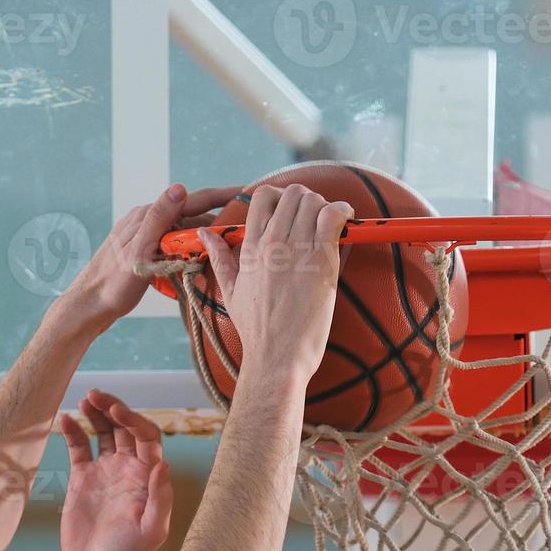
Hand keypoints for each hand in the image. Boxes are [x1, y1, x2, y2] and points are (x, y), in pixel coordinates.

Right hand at [58, 391, 172, 550]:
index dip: (134, 419)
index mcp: (148, 475)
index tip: (116, 411)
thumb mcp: (153, 530)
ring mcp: (106, 470)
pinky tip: (66, 418)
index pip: (147, 436)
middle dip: (113, 407)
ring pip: (104, 431)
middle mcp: (129, 467)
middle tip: (97, 395)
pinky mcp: (83, 477)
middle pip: (125, 427)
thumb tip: (164, 464)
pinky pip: (79, 447)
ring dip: (96, 413)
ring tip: (85, 398)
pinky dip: (74, 431)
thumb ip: (160, 498)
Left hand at [60, 183, 241, 328]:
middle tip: (247, 227)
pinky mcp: (144, 249)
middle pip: (191, 215)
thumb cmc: (113, 284)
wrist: (88, 306)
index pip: (192, 200)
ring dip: (206, 236)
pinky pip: (174, 242)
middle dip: (218, 219)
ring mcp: (144, 234)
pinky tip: (202, 258)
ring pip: (184, 230)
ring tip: (231, 244)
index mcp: (147, 215)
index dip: (223, 195)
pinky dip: (191, 247)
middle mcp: (146, 219)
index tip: (248, 192)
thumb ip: (159, 218)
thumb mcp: (139, 251)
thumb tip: (180, 187)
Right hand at [196, 184, 352, 381]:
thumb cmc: (257, 330)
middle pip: (291, 194)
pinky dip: (342, 211)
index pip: (262, 197)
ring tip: (329, 222)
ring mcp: (297, 250)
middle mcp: (271, 243)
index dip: (280, 196)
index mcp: (250, 248)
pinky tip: (346, 218)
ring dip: (324, 206)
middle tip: (314, 217)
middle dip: (305, 200)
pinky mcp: (321, 261)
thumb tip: (205, 233)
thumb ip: (220, 257)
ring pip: (313, 201)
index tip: (291, 210)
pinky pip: (332, 217)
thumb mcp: (231, 290)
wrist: (278, 356)